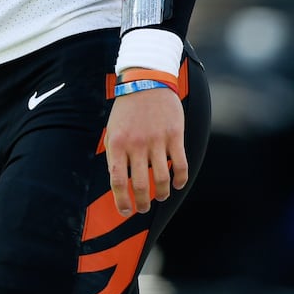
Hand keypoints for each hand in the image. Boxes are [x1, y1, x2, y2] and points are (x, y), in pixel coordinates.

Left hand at [103, 71, 187, 216]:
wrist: (146, 81)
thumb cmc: (127, 110)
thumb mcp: (113, 130)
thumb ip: (115, 155)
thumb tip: (120, 183)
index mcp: (117, 143)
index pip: (118, 180)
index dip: (122, 201)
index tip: (126, 212)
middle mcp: (136, 144)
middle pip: (141, 185)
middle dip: (142, 203)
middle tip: (143, 208)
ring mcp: (156, 140)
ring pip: (162, 179)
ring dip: (162, 194)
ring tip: (161, 197)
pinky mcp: (174, 135)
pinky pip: (180, 165)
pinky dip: (180, 180)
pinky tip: (178, 184)